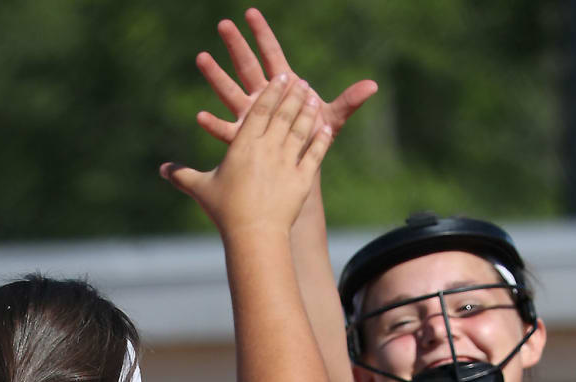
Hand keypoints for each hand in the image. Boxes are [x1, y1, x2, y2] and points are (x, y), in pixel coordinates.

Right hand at [162, 74, 334, 235]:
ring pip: (300, 130)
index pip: (260, 110)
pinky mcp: (302, 179)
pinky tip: (326, 128)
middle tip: (301, 81)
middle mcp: (268, 148)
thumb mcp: (201, 189)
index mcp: (244, 144)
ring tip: (314, 98)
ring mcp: (287, 163)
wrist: (254, 235)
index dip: (272, 92)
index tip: (281, 78)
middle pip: (283, 114)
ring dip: (308, 112)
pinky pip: (314, 154)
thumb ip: (182, 175)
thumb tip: (161, 170)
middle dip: (293, 95)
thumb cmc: (225, 211)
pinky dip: (321, 140)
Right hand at [195, 8, 376, 144]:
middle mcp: (263, 99)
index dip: (263, 34)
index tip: (250, 13)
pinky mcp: (244, 141)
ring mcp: (251, 118)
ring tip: (202, 57)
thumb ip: (349, 101)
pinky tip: (201, 117)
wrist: (300, 172)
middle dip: (237, 46)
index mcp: (282, 88)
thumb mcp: (332, 119)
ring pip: (230, 93)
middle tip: (223, 24)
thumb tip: (374, 85)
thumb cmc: (313, 140)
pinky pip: (228, 131)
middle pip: (248, 67)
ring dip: (217, 76)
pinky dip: (215, 124)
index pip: (271, 54)